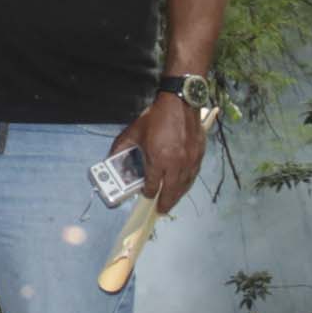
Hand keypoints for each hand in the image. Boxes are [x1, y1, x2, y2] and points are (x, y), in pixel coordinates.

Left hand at [114, 94, 207, 213]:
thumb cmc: (156, 117)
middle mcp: (176, 164)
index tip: (146, 194)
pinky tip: (184, 185)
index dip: (148, 193)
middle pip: (171, 191)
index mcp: (158, 160)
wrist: (180, 103)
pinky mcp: (199, 155)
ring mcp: (189, 161)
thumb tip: (112, 157)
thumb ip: (122, 147)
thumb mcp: (134, 131)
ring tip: (172, 201)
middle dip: (165, 203)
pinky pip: (193, 175)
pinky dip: (187, 183)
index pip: (153, 186)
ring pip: (184, 186)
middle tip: (161, 210)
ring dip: (178, 196)